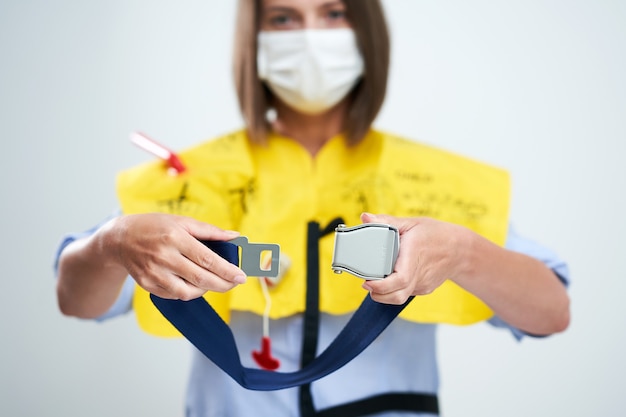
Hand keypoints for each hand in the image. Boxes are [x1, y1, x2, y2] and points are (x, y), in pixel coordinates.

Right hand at [106, 213, 246, 299]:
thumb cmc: (155, 227)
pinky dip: (188, 291)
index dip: (227, 270)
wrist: (120, 239)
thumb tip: (235, 237)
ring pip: (187, 292)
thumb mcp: (182, 221)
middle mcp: (164, 257)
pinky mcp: (147, 285)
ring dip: (206, 290)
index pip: (207, 259)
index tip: (241, 276)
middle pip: (200, 278)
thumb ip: (209, 231)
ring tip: (214, 281)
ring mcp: (154, 273)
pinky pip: (174, 295)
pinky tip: (194, 282)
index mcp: (175, 237)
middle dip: (223, 284)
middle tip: (235, 283)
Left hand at [359, 213, 468, 304]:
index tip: (368, 281)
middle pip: (397, 295)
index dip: (381, 285)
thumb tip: (365, 217)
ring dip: (384, 296)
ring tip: (374, 284)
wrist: (461, 250)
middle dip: (377, 294)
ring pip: (400, 298)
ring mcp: (422, 284)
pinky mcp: (424, 288)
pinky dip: (394, 290)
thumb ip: (387, 221)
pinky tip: (389, 280)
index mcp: (414, 256)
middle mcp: (419, 274)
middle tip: (366, 283)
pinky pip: (406, 293)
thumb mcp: (411, 223)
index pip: (399, 279)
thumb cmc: (436, 234)